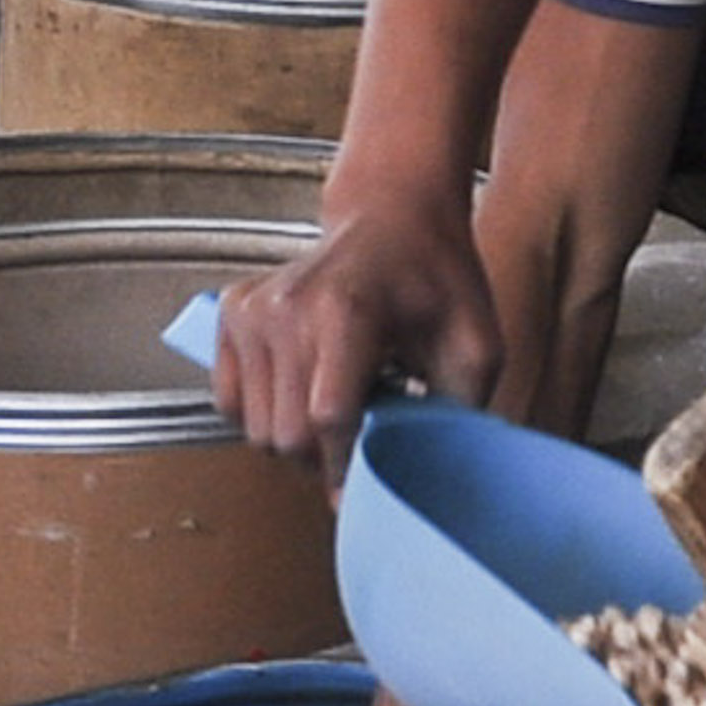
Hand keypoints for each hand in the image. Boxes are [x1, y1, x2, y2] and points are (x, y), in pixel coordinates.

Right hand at [214, 191, 506, 485]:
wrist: (392, 214)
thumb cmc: (436, 277)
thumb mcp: (474, 344)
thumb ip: (455, 413)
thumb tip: (432, 479)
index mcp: (346, 310)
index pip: (328, 419)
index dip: (348, 468)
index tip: (366, 490)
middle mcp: (286, 308)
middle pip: (286, 436)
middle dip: (324, 459)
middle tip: (363, 439)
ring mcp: (252, 309)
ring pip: (255, 429)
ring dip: (296, 438)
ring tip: (338, 404)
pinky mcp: (233, 312)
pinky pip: (230, 402)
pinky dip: (263, 413)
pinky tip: (303, 389)